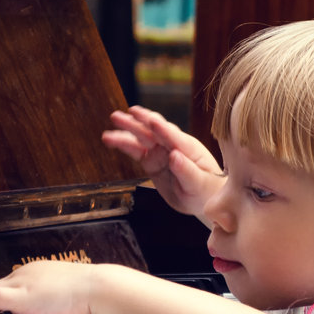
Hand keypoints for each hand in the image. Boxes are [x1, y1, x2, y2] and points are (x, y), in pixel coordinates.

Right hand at [101, 106, 224, 222]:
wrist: (202, 197)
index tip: (151, 120)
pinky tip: (111, 140)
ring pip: (140, 139)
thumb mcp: (199, 184)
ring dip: (125, 134)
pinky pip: (135, 151)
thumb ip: (186, 170)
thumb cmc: (205, 189)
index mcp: (188, 148)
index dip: (161, 128)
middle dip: (138, 124)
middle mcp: (172, 145)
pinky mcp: (152, 161)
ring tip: (107, 134)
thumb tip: (174, 156)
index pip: (173, 136)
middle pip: (153, 132)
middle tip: (123, 115)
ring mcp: (160, 152)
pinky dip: (124, 145)